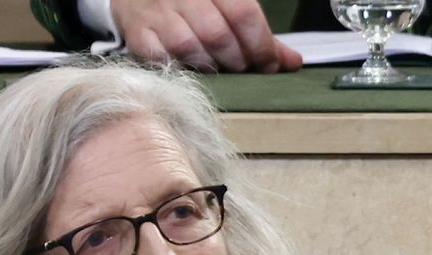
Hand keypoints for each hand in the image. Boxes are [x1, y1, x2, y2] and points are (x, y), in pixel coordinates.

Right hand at [111, 0, 302, 72]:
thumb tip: (293, 63)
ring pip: (189, 47)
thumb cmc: (191, 4)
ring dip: (208, 66)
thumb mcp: (225, 6)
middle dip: (236, 59)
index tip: (269, 65)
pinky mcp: (138, 32)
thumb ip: (257, 34)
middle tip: (241, 68)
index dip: (261, 44)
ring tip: (216, 69)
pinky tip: (186, 69)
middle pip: (218, 34)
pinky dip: (177, 68)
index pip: (244, 13)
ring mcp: (158, 12)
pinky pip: (159, 57)